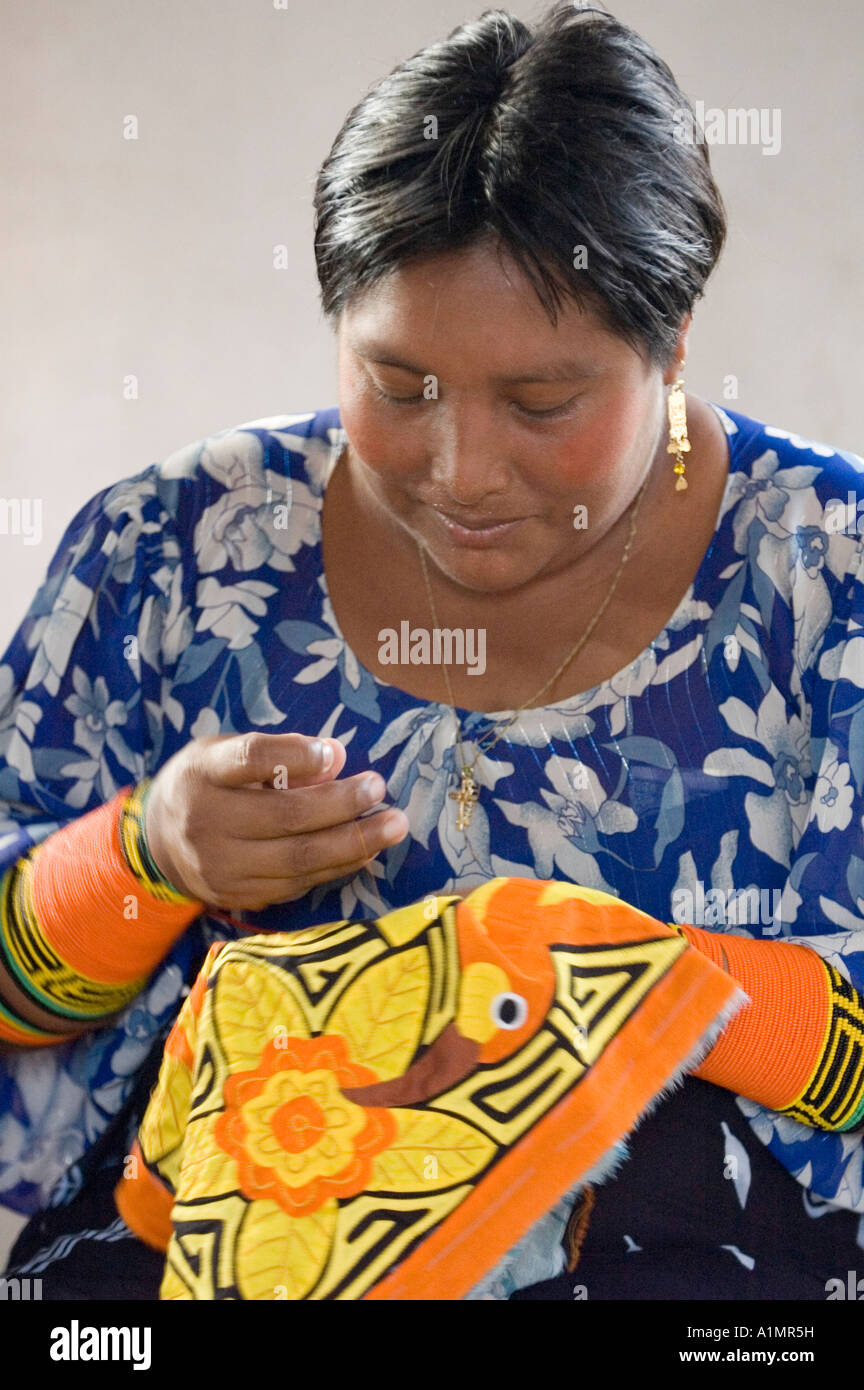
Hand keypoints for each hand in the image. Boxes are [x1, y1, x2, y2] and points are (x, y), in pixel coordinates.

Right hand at [143, 732, 408, 910]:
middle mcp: (208, 822)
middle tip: (380, 789)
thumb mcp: (225, 753)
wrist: (158, 845)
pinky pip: (297, 884)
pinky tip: (365, 851)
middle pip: (286, 816)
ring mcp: (222, 867)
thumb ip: (278, 752)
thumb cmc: (205, 785)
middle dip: (342, 805)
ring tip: (393, 826)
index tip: (336, 754)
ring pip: (298, 859)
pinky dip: (336, 868)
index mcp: (205, 773)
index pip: (251, 759)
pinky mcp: (238, 896)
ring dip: (353, 843)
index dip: (296, 756)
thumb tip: (337, 757)